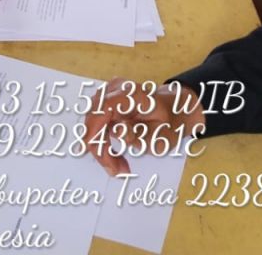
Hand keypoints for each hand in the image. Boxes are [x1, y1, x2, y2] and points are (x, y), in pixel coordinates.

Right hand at [82, 78, 204, 175]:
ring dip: (101, 148)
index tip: (90, 150)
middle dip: (100, 147)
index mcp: (133, 94)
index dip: (93, 128)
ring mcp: (108, 95)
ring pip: (92, 124)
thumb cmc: (168, 124)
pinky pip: (95, 125)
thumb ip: (142, 135)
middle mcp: (117, 89)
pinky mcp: (103, 104)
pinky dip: (102, 144)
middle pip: (94, 118)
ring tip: (119, 166)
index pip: (104, 107)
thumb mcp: (162, 137)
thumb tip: (119, 131)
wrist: (171, 113)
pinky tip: (115, 157)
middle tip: (116, 171)